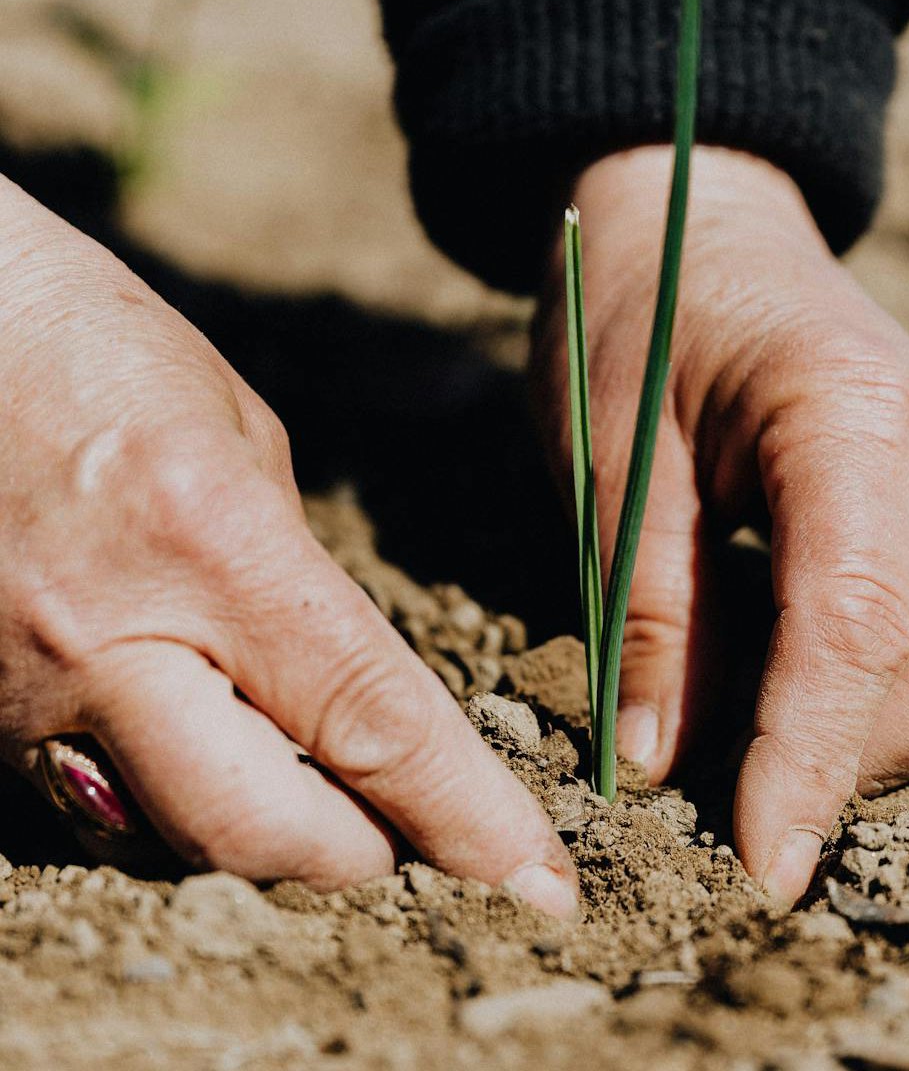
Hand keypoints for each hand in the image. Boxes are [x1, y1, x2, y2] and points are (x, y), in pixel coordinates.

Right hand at [0, 176, 575, 916]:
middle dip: (362, 856)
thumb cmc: (97, 351)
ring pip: (172, 840)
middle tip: (416, 839)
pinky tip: (217, 760)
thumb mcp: (242, 442)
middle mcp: (110, 639)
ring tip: (327, 799)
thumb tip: (343, 692)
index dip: (465, 815)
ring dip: (270, 839)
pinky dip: (178, 808)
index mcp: (212, 544)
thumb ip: (295, 581)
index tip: (537, 878)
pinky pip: (96, 808)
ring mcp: (24, 693)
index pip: (370, 721)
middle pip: (262, 831)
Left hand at [533, 147, 908, 905]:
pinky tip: (803, 683)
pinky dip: (898, 690)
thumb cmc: (635, 316)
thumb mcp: (612, 458)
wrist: (690, 221)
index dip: (815, 759)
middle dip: (874, 751)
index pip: (862, 623)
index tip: (765, 864)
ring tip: (771, 734)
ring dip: (892, 730)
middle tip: (754, 783)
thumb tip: (665, 768)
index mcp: (852, 411)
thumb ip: (651, 612)